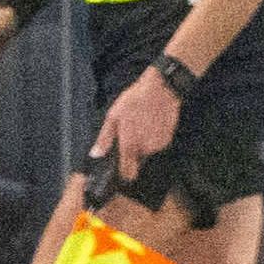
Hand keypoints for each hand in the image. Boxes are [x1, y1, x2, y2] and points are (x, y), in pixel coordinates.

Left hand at [90, 68, 181, 182]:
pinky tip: (150, 124)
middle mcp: (144, 148)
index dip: (122, 174)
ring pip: (146, 152)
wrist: (161, 89)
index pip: (127, 171)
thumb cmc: (136, 99)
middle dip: (132, 154)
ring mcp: (157, 145)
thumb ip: (105, 138)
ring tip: (140, 125)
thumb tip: (96, 153)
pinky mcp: (167, 139)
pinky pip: (156, 144)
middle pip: (136, 161)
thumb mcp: (113, 116)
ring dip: (142, 144)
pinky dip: (152, 138)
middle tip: (130, 135)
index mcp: (129, 144)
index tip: (120, 173)